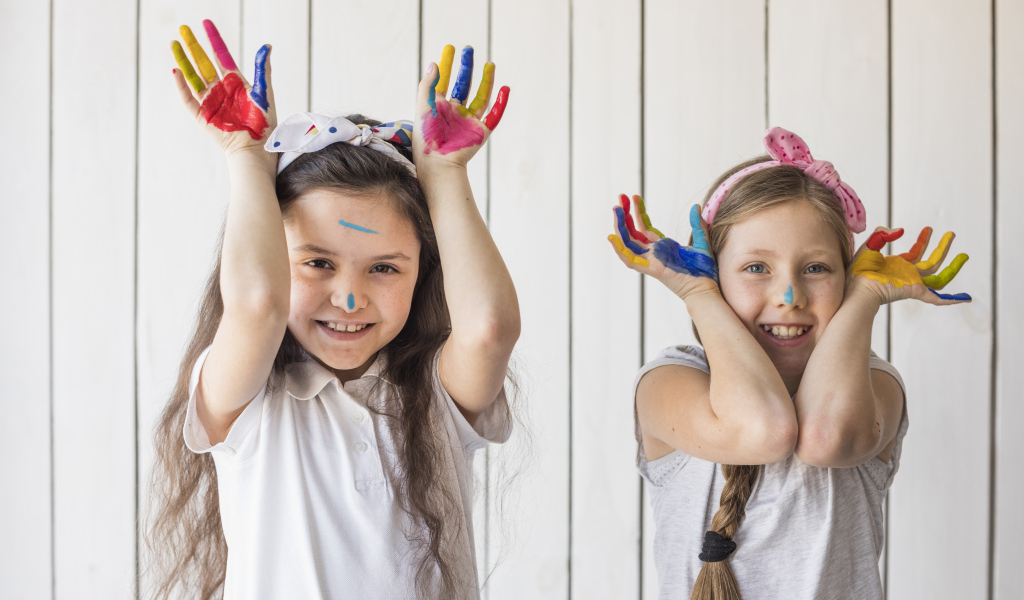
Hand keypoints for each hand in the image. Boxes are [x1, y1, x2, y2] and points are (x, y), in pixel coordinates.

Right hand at [170, 20, 275, 155]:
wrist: (255, 147)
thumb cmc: (263, 123)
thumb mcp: (265, 93)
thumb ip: (263, 70)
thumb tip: (266, 46)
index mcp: (235, 82)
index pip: (221, 55)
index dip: (213, 39)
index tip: (206, 22)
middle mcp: (220, 88)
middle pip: (203, 62)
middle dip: (193, 45)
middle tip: (183, 28)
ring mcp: (210, 100)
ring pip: (192, 76)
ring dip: (183, 60)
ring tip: (174, 44)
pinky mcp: (202, 114)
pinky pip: (188, 97)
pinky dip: (181, 85)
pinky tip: (176, 71)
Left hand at [412, 45, 509, 167]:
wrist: (438, 163)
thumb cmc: (427, 138)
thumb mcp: (423, 107)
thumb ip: (428, 85)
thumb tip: (434, 63)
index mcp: (439, 107)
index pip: (443, 80)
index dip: (447, 64)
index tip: (450, 48)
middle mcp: (455, 112)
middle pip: (463, 84)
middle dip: (466, 67)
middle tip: (468, 50)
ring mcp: (469, 121)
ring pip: (481, 96)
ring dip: (486, 80)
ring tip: (490, 64)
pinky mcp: (481, 131)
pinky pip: (494, 114)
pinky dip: (501, 102)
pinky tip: (505, 88)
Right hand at [606, 194, 718, 299]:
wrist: (706, 288)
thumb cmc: (704, 270)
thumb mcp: (702, 242)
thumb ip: (698, 225)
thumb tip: (695, 206)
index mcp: (663, 246)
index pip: (645, 226)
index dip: (638, 211)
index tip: (634, 197)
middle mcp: (653, 253)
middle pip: (632, 232)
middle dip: (625, 214)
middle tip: (620, 196)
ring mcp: (650, 261)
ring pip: (628, 243)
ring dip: (620, 226)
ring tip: (615, 209)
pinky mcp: (651, 269)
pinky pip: (630, 260)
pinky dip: (619, 250)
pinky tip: (612, 237)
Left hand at [850, 226, 970, 304]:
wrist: (857, 287)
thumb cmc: (858, 272)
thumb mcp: (869, 246)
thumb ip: (882, 235)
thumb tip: (900, 230)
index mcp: (898, 266)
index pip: (916, 253)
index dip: (923, 240)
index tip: (929, 229)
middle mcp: (908, 275)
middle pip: (932, 262)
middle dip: (943, 248)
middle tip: (952, 234)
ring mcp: (913, 284)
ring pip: (939, 277)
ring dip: (954, 267)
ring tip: (965, 255)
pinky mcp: (916, 292)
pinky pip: (937, 298)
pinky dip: (952, 300)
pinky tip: (966, 298)